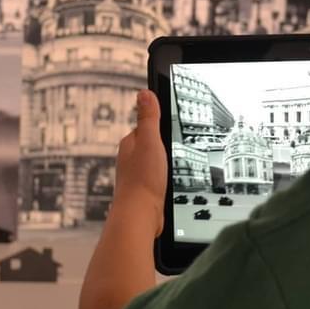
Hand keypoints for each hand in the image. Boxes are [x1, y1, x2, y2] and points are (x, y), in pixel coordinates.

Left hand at [111, 90, 166, 236]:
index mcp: (130, 143)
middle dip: (165, 144)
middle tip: (178, 146)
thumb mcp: (150, 141)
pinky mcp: (145, 190)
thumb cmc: (143, 180)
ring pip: (156, 161)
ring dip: (166, 162)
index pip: (147, 125)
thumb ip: (148, 117)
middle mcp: (131, 158)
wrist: (140, 216)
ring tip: (176, 164)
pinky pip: (158, 177)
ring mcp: (138, 175)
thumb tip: (145, 93)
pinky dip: (166, 177)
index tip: (174, 124)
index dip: (161, 124)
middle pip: (152, 143)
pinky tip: (172, 182)